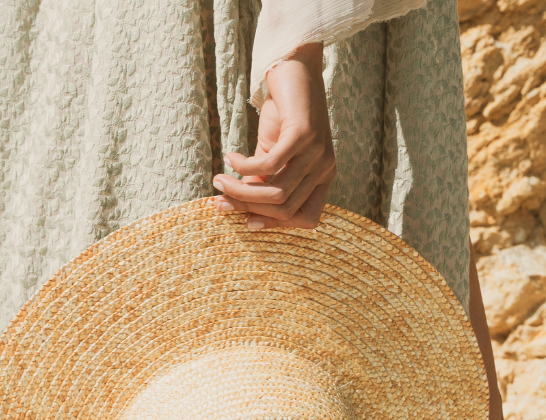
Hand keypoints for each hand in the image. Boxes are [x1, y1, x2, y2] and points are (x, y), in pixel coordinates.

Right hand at [213, 43, 336, 229]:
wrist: (295, 69)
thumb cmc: (283, 113)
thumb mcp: (273, 154)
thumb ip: (262, 181)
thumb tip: (236, 206)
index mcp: (323, 179)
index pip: (305, 219)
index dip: (276, 224)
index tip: (247, 221)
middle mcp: (325, 170)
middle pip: (286, 208)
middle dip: (249, 208)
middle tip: (221, 199)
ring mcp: (318, 153)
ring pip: (277, 193)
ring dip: (242, 192)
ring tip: (220, 182)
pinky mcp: (304, 135)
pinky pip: (270, 165)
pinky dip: (245, 167)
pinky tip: (231, 158)